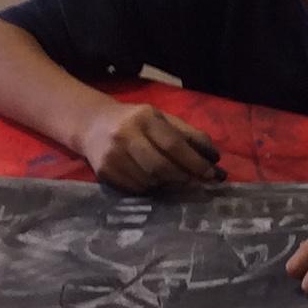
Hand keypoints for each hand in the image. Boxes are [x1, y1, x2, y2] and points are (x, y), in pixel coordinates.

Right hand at [78, 102, 222, 190]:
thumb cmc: (136, 122)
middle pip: (161, 167)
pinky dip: (151, 188)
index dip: (195, 162)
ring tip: (174, 179)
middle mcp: (126, 135)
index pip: (174, 145)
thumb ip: (189, 135)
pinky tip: (154, 180)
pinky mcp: (104, 172)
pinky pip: (136, 189)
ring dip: (168, 184)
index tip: (212, 174)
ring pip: (149, 181)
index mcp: (144, 118)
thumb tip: (215, 158)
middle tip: (196, 182)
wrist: (92, 124)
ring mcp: (112, 155)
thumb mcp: (162, 119)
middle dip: (184, 177)